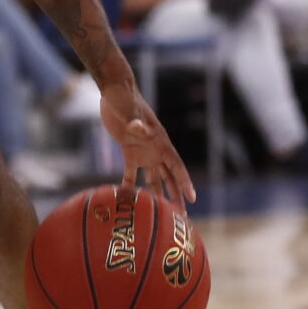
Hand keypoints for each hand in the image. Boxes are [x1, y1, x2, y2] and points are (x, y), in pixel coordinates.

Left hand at [101, 80, 196, 208]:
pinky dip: (130, 186)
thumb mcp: (130, 110)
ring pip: (154, 178)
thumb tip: (138, 128)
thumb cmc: (124, 98)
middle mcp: (155, 150)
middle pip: (170, 178)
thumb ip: (135, 121)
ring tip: (162, 214)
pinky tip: (129, 200)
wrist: (115, 91)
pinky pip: (131, 173)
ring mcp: (143, 152)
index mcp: (161, 142)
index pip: (177, 166)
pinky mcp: (129, 151)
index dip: (185, 182)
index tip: (192, 199)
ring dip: (158, 195)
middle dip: (176, 196)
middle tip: (182, 217)